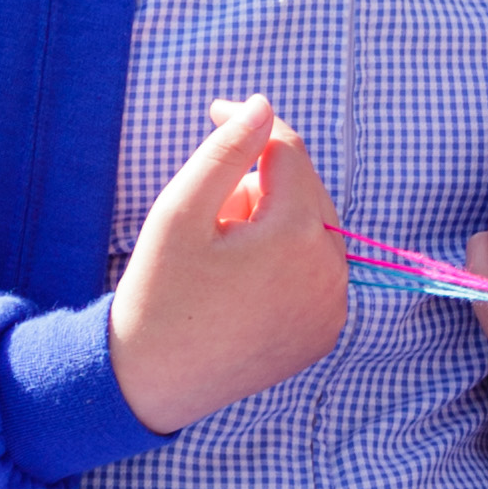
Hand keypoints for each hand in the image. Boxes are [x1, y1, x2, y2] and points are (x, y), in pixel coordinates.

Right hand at [110, 98, 350, 432]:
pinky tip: (239, 286)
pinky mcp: (327, 331)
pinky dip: (284, 261)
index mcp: (298, 237)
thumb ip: (227, 150)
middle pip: (305, 190)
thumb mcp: (181, 211)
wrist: (153, 383)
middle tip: (208, 218)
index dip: (248, 128)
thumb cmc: (159, 293)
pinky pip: (315, 270)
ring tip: (221, 256)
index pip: (287, 152)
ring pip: (311, 229)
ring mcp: (335, 308)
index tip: (213, 112)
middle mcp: (331, 273)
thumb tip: (264, 105)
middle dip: (258, 187)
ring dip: (271, 224)